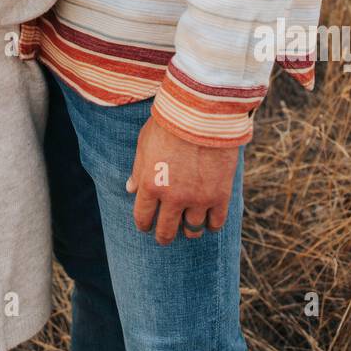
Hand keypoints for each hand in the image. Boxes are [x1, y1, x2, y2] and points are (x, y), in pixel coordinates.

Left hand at [126, 113, 239, 243]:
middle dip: (164, 236)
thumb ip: (138, 169)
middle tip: (165, 236)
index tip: (147, 226)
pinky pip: (216, 222)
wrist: (203, 113)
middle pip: (166, 231)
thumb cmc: (170, 123)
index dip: (144, 225)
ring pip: (192, 230)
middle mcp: (172, 197)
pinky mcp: (219, 195)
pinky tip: (208, 220)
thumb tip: (130, 189)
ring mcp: (197, 198)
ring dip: (189, 230)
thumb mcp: (145, 143)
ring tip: (189, 226)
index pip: (143, 217)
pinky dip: (211, 224)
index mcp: (149, 184)